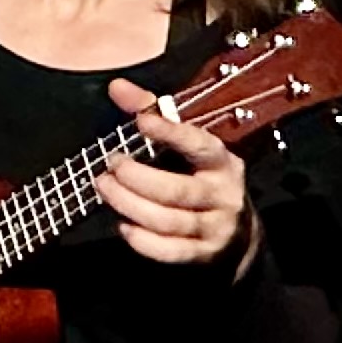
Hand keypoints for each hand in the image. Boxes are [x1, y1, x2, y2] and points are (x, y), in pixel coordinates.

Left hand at [97, 77, 255, 267]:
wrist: (237, 234)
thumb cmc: (201, 178)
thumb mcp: (188, 145)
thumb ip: (154, 114)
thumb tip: (117, 87)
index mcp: (221, 161)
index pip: (199, 144)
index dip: (170, 133)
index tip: (140, 121)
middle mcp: (222, 195)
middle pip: (177, 191)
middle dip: (138, 178)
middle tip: (110, 165)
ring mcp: (215, 228)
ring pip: (168, 221)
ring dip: (130, 205)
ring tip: (105, 188)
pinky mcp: (203, 255)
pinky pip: (169, 251)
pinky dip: (142, 240)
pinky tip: (123, 225)